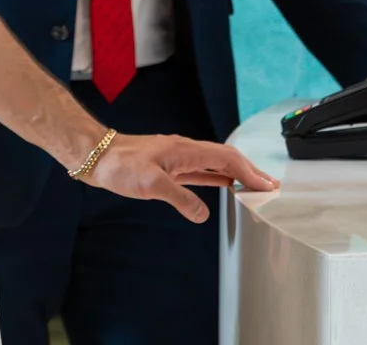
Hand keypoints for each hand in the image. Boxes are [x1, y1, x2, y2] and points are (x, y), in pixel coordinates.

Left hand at [86, 133, 279, 222]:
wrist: (97, 156)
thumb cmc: (120, 165)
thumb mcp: (151, 184)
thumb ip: (180, 198)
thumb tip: (203, 215)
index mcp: (187, 150)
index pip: (227, 159)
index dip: (248, 172)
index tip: (266, 185)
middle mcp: (187, 151)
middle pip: (226, 159)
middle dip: (250, 172)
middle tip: (270, 186)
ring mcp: (179, 159)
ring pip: (215, 166)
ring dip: (236, 176)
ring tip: (254, 187)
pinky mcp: (169, 168)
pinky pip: (201, 173)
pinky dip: (218, 179)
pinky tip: (224, 187)